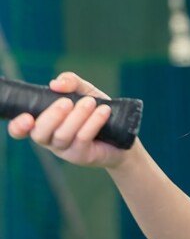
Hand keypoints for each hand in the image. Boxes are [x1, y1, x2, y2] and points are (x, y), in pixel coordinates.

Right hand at [6, 73, 128, 169]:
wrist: (123, 134)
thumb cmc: (95, 111)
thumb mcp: (84, 92)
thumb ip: (70, 83)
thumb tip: (56, 84)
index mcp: (42, 123)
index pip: (20, 130)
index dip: (18, 126)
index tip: (27, 117)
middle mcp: (49, 139)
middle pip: (40, 133)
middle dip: (52, 115)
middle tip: (67, 102)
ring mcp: (65, 150)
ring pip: (63, 135)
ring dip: (77, 116)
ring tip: (90, 102)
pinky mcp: (82, 156)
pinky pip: (83, 139)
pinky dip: (92, 123)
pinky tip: (103, 111)